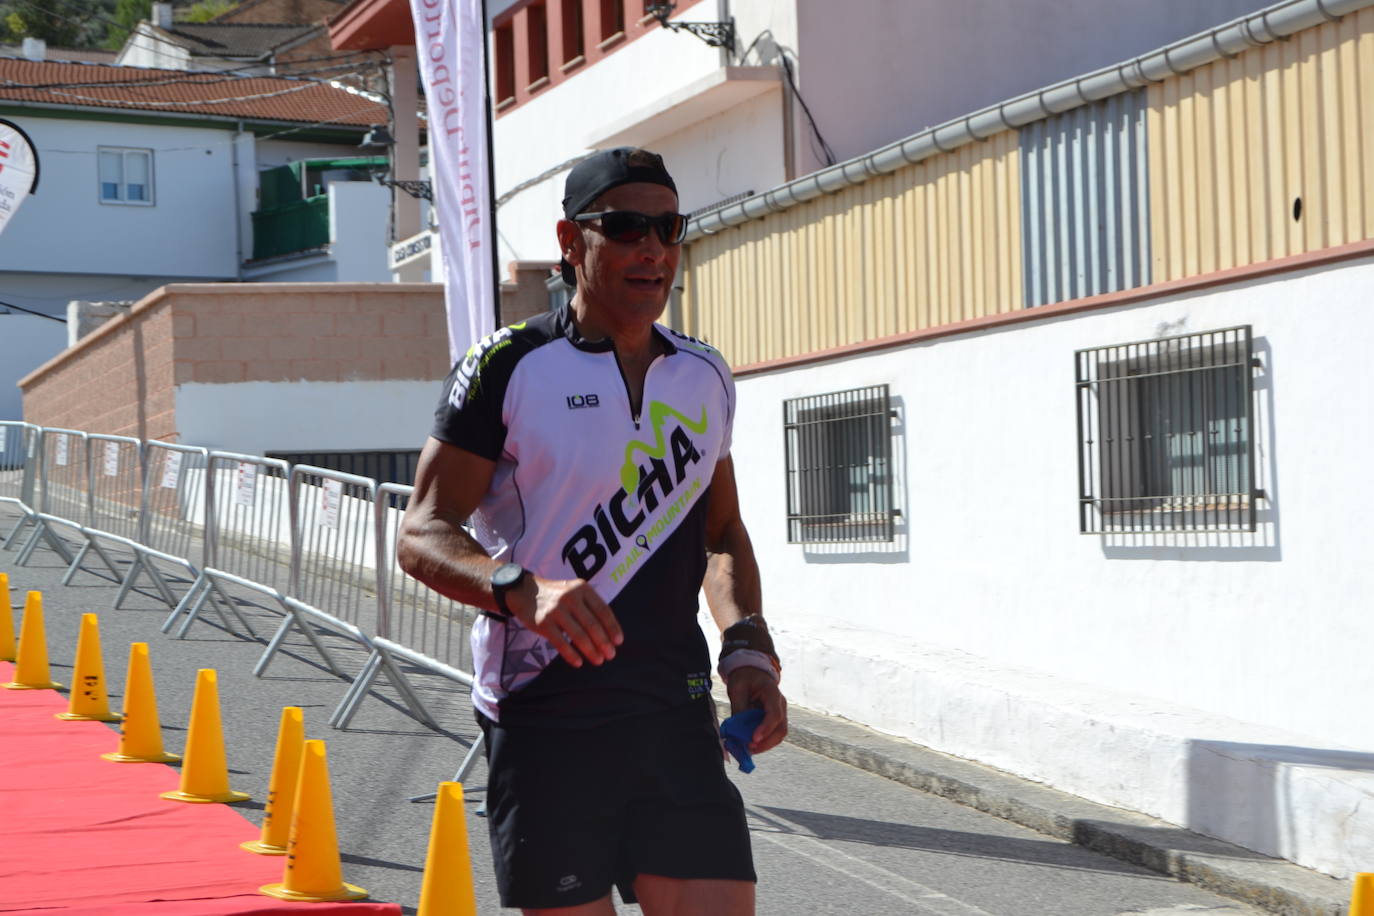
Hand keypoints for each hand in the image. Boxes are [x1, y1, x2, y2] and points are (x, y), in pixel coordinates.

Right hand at [507, 576, 622, 667]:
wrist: (524, 591)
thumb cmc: (555, 595)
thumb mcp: (574, 591)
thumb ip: (590, 606)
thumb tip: (608, 632)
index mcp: (582, 588)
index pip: (603, 610)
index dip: (613, 627)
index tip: (618, 641)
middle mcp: (570, 597)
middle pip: (593, 625)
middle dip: (604, 643)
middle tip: (610, 655)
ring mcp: (556, 610)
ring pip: (579, 635)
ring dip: (591, 651)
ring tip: (598, 660)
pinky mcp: (543, 623)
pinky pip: (560, 643)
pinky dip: (571, 654)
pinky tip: (578, 662)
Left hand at [725, 666, 786, 754]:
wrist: (752, 672)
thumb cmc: (744, 678)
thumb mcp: (737, 689)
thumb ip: (739, 709)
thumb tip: (737, 731)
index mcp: (772, 692)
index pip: (774, 713)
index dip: (765, 728)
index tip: (753, 739)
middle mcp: (780, 704)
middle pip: (781, 728)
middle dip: (766, 742)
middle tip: (749, 748)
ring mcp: (780, 712)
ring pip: (779, 734)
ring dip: (765, 744)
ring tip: (748, 749)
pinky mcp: (775, 719)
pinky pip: (773, 734)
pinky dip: (763, 742)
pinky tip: (751, 745)